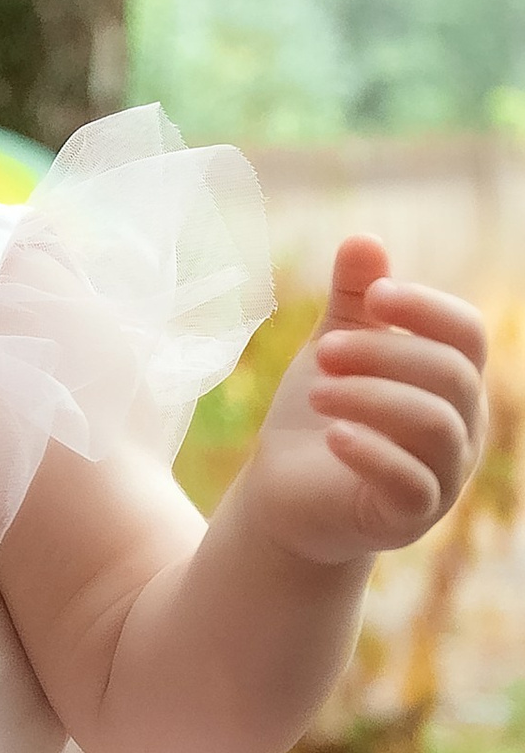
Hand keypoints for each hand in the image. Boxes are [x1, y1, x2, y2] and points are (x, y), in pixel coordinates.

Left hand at [244, 236, 485, 563]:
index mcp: (450, 380)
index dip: (426, 308)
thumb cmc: (320, 415)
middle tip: (323, 352)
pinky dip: (373, 452)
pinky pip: (412, 483)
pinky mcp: (409, 515)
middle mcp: (461, 427)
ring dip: (371, 397)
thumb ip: (351, 300)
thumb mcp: (332, 348)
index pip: (467, 334)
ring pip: (434, 425)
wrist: (286, 494)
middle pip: (450, 374)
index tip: (372, 295)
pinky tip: (333, 435)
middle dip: (384, 353)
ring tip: (316, 389)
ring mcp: (442, 475)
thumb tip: (364, 236)